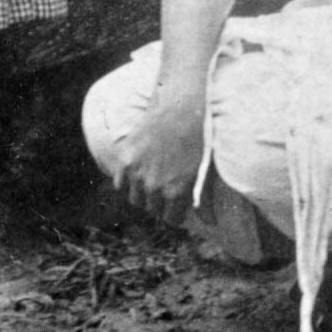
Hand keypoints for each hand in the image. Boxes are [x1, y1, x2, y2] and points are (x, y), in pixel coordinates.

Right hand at [113, 88, 210, 232]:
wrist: (181, 106)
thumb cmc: (198, 138)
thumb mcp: (205, 171)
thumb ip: (205, 201)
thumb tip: (211, 225)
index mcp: (175, 193)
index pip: (170, 219)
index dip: (176, 209)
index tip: (178, 199)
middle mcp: (154, 187)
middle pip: (153, 209)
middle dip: (160, 200)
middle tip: (166, 182)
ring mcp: (137, 173)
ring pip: (135, 199)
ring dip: (143, 192)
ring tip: (153, 176)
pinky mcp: (125, 159)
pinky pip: (120, 184)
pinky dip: (127, 180)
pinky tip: (139, 170)